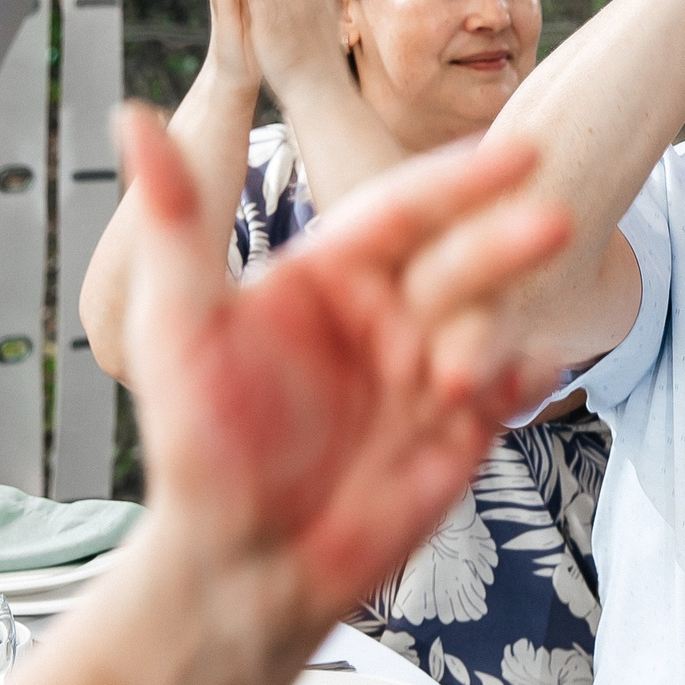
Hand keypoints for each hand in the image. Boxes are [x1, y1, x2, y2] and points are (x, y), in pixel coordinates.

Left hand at [114, 104, 571, 624]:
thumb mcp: (179, 324)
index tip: (515, 151)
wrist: (241, 567)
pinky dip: (525, 374)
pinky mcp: (459, 433)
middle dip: (503, 242)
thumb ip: (176, 219)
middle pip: (459, 259)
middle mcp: (385, 314)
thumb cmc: (198, 446)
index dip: (459, 180)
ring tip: (462, 371)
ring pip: (485, 324)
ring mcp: (426, 372)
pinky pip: (507, 390)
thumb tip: (133, 117)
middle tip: (550, 223)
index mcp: (329, 275)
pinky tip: (533, 371)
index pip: (404, 210)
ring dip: (492, 330)